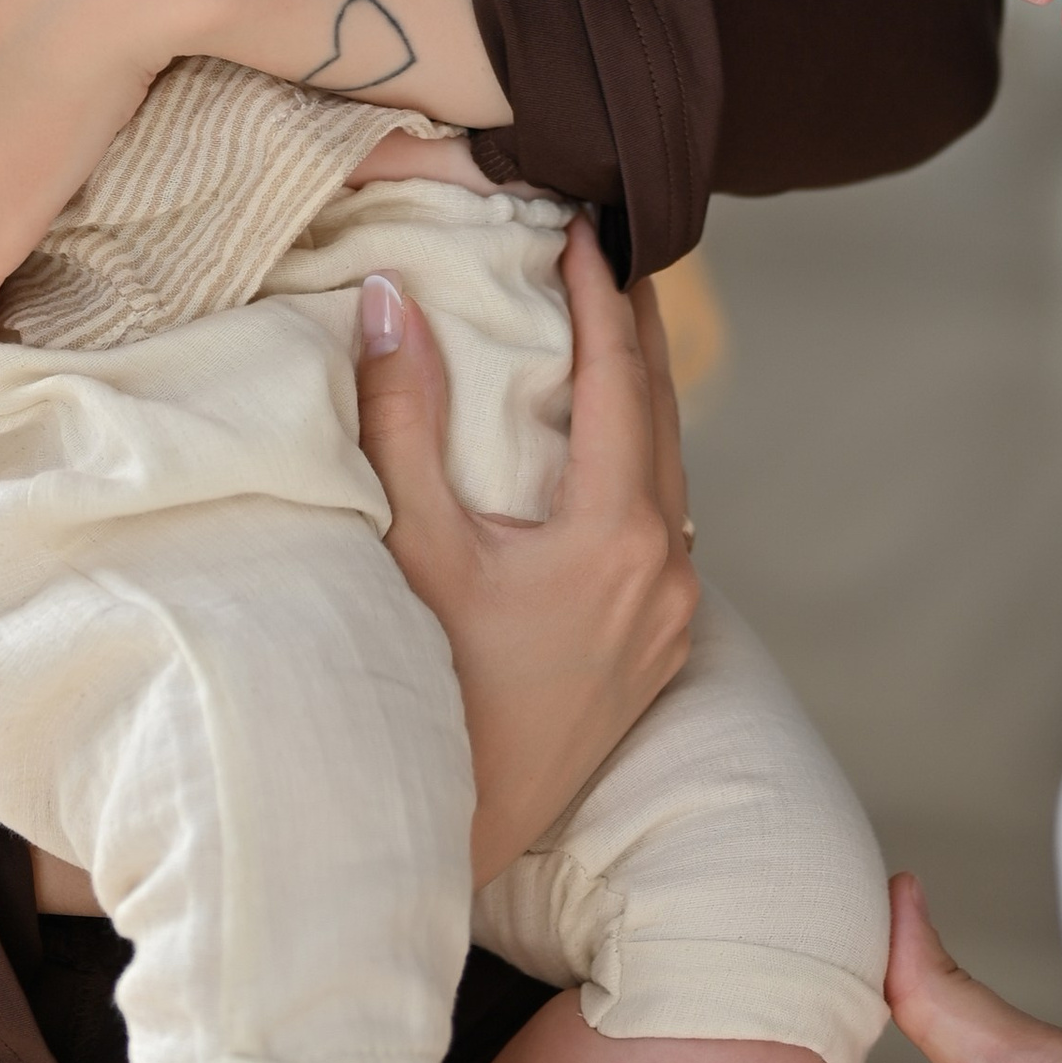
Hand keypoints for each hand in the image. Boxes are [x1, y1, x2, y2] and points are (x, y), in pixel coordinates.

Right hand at [356, 218, 696, 885]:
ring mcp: (669, 616)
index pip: (620, 378)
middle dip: (636, 326)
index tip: (582, 227)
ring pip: (669, 469)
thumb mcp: (408, 546)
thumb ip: (403, 416)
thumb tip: (393, 296)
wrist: (455, 835)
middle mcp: (666, 570)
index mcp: (617, 536)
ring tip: (609, 327)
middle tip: (612, 248)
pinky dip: (639, 460)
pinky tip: (605, 445)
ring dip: (640, 394)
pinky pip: (663, 522)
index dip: (602, 294)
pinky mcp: (657, 650)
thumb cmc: (424, 693)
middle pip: (662, 413)